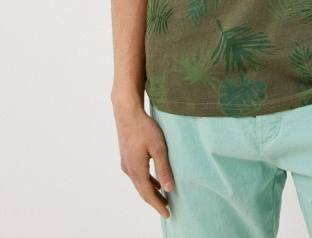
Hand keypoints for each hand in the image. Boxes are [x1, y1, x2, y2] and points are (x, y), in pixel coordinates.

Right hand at [113, 103, 174, 219]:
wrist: (127, 113)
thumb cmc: (144, 128)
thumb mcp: (158, 148)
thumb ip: (164, 168)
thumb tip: (169, 188)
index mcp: (136, 169)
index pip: (148, 194)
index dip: (158, 205)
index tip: (167, 214)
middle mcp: (128, 169)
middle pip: (142, 191)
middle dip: (154, 201)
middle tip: (167, 209)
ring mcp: (126, 163)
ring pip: (139, 183)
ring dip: (150, 192)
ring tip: (162, 197)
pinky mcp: (126, 157)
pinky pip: (137, 175)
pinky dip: (146, 181)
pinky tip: (154, 181)